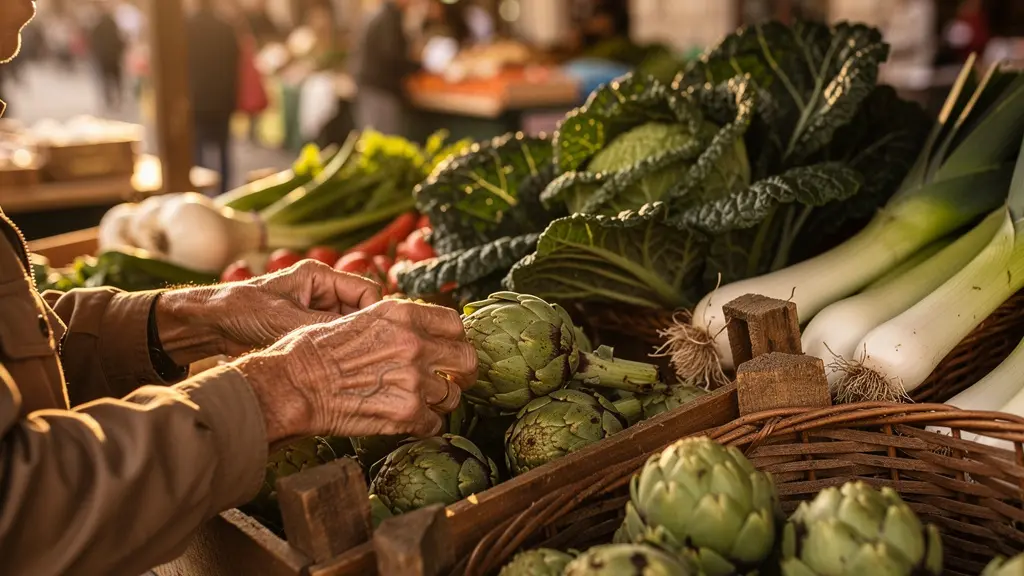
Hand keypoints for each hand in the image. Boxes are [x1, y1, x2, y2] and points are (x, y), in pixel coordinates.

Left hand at [155, 260, 382, 365]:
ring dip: (347, 346)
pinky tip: (333, 369)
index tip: (377, 339)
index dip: (375, 314)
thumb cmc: (240, 310)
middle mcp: (321, 291)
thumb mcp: (285, 319)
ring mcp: (315, 311)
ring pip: (348, 330)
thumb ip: (325, 327)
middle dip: (362, 333)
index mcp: (319, 276)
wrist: (207, 326)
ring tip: (347, 365)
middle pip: (360, 312)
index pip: (366, 291)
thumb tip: (361, 341)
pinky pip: (332, 341)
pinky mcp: (307, 330)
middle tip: (365, 357)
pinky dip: (334, 353)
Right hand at [232, 299, 477, 442]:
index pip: (455, 323)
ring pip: (451, 396)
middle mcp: (414, 343)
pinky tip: (408, 423)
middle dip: (463, 373)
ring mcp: (414, 379)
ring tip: (420, 404)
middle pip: (466, 359)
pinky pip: (433, 424)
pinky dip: (424, 426)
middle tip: (455, 381)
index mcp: (402, 315)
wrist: (293, 385)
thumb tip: (415, 333)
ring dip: (439, 402)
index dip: (456, 340)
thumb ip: (394, 324)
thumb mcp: (358, 319)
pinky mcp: (407, 413)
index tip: (450, 350)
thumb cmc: (312, 351)